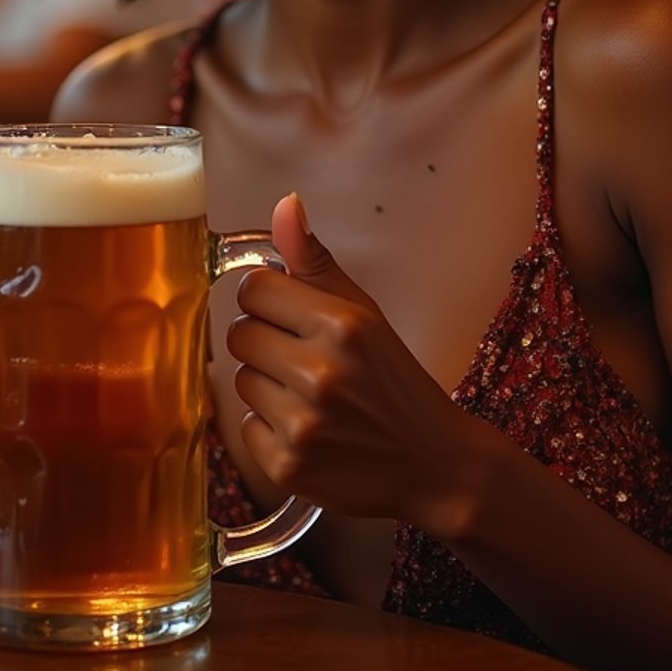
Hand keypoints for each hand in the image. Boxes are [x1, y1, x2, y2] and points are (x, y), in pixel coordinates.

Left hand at [228, 193, 478, 523]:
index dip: (267, 300)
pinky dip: (269, 430)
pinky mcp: (287, 466)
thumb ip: (316, 261)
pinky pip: (245, 429)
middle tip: (301, 358)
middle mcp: (320, 371)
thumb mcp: (364, 312)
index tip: (288, 314)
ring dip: (267, 387)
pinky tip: (308, 431)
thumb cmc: (394, 380)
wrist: (432, 461)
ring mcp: (302, 422)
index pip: (254, 288)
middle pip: (238, 334)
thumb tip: (286, 204)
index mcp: (341, 324)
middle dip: (264, 342)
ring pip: (240, 381)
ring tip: (309, 397)